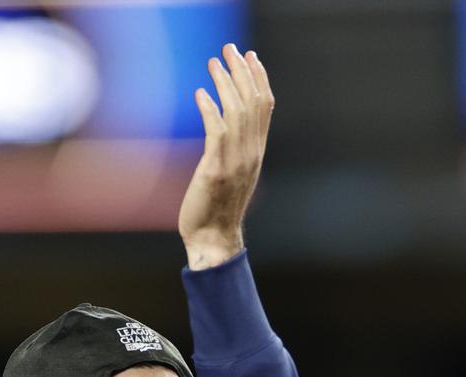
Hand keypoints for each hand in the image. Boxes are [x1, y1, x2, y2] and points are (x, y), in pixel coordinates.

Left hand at [178, 44, 273, 270]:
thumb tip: (227, 127)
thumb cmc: (217, 209)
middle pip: (252, 102)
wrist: (213, 239)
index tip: (250, 57)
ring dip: (225, 83)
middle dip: (242, 71)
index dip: (259, 79)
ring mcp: (236, 161)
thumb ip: (235, 150)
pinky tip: (200, 93)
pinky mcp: (216, 169)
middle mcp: (251, 153)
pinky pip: (217, 131)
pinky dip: (210, 108)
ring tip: (213, 62)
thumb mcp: (233, 174)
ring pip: (237, 111)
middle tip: (230, 49)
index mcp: (257, 152)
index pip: (265, 107)